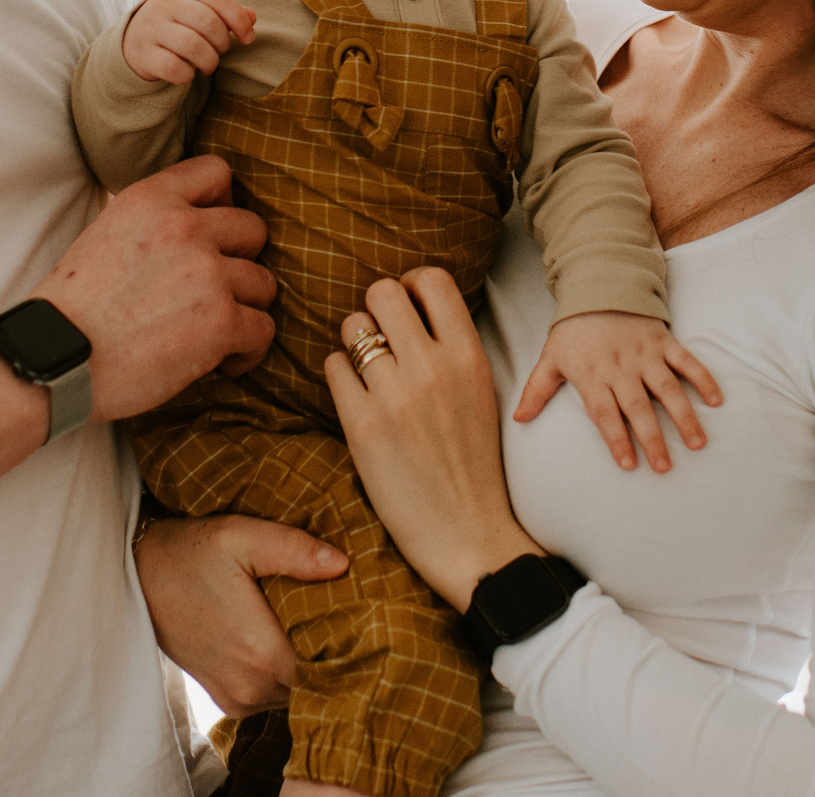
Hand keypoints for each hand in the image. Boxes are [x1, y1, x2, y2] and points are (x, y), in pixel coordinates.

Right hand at [30, 155, 274, 417]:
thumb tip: (198, 222)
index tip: (212, 236)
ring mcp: (207, 273)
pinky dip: (248, 350)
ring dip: (244, 309)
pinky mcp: (221, 321)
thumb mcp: (106, 232)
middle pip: (253, 230)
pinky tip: (222, 362)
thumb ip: (153, 220)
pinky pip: (264, 330)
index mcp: (151, 199)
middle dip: (239, 262)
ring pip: (264, 283)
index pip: (217, 171)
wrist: (52, 361)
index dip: (224, 203)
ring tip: (214, 333)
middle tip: (214, 292)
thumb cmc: (72, 309)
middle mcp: (184, 226)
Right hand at [122, 0, 257, 84]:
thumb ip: (227, 12)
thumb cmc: (177, 23)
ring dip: (209, 62)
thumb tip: (251, 18)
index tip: (248, 39)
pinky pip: (174, 67)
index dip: (238, 20)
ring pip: (193, 46)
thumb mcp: (199, 9)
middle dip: (222, 44)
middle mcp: (165, 4)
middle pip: (208, 23)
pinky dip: (187, 75)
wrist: (133, 37)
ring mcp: (151, 28)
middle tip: (219, 52)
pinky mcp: (143, 53)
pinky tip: (187, 73)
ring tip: (207, 65)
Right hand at [134, 515, 346, 716]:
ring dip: (310, 668)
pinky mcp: (228, 701)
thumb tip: (343, 564)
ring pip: (297, 694)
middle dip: (336, 657)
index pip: (332, 669)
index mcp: (262, 652)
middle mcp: (252, 687)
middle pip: (317, 685)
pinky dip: (287, 677)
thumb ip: (294, 550)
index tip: (370, 623)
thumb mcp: (241, 536)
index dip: (355, 648)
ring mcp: (238, 699)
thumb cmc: (192, 551)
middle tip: (354, 621)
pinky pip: (274, 698)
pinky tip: (292, 644)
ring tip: (323, 630)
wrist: (138, 576)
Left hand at [323, 269, 543, 612]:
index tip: (408, 307)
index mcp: (469, 356)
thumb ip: (452, 347)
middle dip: (377, 308)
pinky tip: (356, 396)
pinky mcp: (362, 425)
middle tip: (382, 336)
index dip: (411, 285)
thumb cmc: (472, 461)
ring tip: (369, 371)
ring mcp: (394, 396)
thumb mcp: (481, 392)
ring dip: (355, 342)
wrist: (468, 534)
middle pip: (382, 291)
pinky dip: (340, 375)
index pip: (431, 279)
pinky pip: (332, 366)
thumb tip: (416, 303)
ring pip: (352, 326)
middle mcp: (432, 367)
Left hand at [512, 312, 722, 472]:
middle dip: (652, 439)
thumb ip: (536, 390)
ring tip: (698, 443)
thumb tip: (518, 420)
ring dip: (684, 416)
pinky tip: (717, 401)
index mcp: (593, 376)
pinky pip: (687, 362)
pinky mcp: (664, 341)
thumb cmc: (573, 330)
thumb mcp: (550, 358)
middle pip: (638, 408)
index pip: (605, 414)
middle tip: (665, 467)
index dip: (617, 440)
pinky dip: (703, 379)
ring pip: (668, 389)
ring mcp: (645, 354)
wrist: (598, 286)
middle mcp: (621, 368)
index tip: (628, 465)